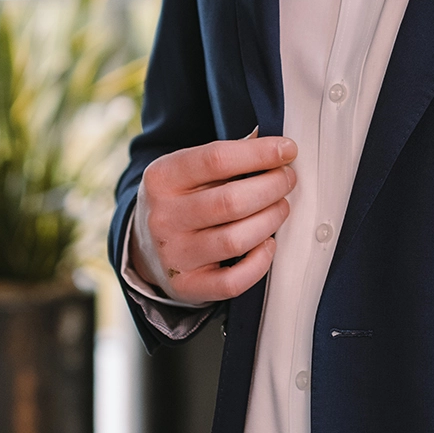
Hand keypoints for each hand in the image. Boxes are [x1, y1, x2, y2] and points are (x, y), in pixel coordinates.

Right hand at [131, 135, 297, 304]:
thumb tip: (275, 145)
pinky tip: (268, 244)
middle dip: (272, 186)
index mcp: (162, 177)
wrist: (145, 245)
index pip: (216, 159)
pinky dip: (259, 263)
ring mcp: (174, 255)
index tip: (288, 149)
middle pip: (231, 201)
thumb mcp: (188, 169)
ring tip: (280, 207)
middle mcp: (163, 217)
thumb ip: (227, 156)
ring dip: (270, 220)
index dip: (259, 153)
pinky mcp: (186, 286)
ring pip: (236, 240)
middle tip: (287, 179)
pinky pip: (232, 282)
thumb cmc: (180, 199)